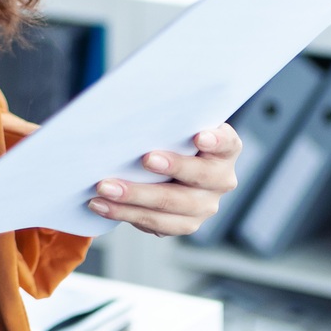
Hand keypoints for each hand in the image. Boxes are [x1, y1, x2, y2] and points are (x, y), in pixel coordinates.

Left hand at [88, 122, 241, 236]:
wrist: (166, 168)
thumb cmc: (169, 138)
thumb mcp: (175, 126)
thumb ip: (168, 119)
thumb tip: (134, 106)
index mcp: (225, 150)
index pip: (227, 143)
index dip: (216, 140)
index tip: (199, 136)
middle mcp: (221, 180)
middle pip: (198, 177)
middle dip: (170, 168)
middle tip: (143, 159)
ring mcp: (204, 206)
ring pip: (172, 207)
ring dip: (135, 197)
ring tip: (105, 189)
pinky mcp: (184, 224)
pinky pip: (156, 223)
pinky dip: (126, 214)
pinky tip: (103, 205)